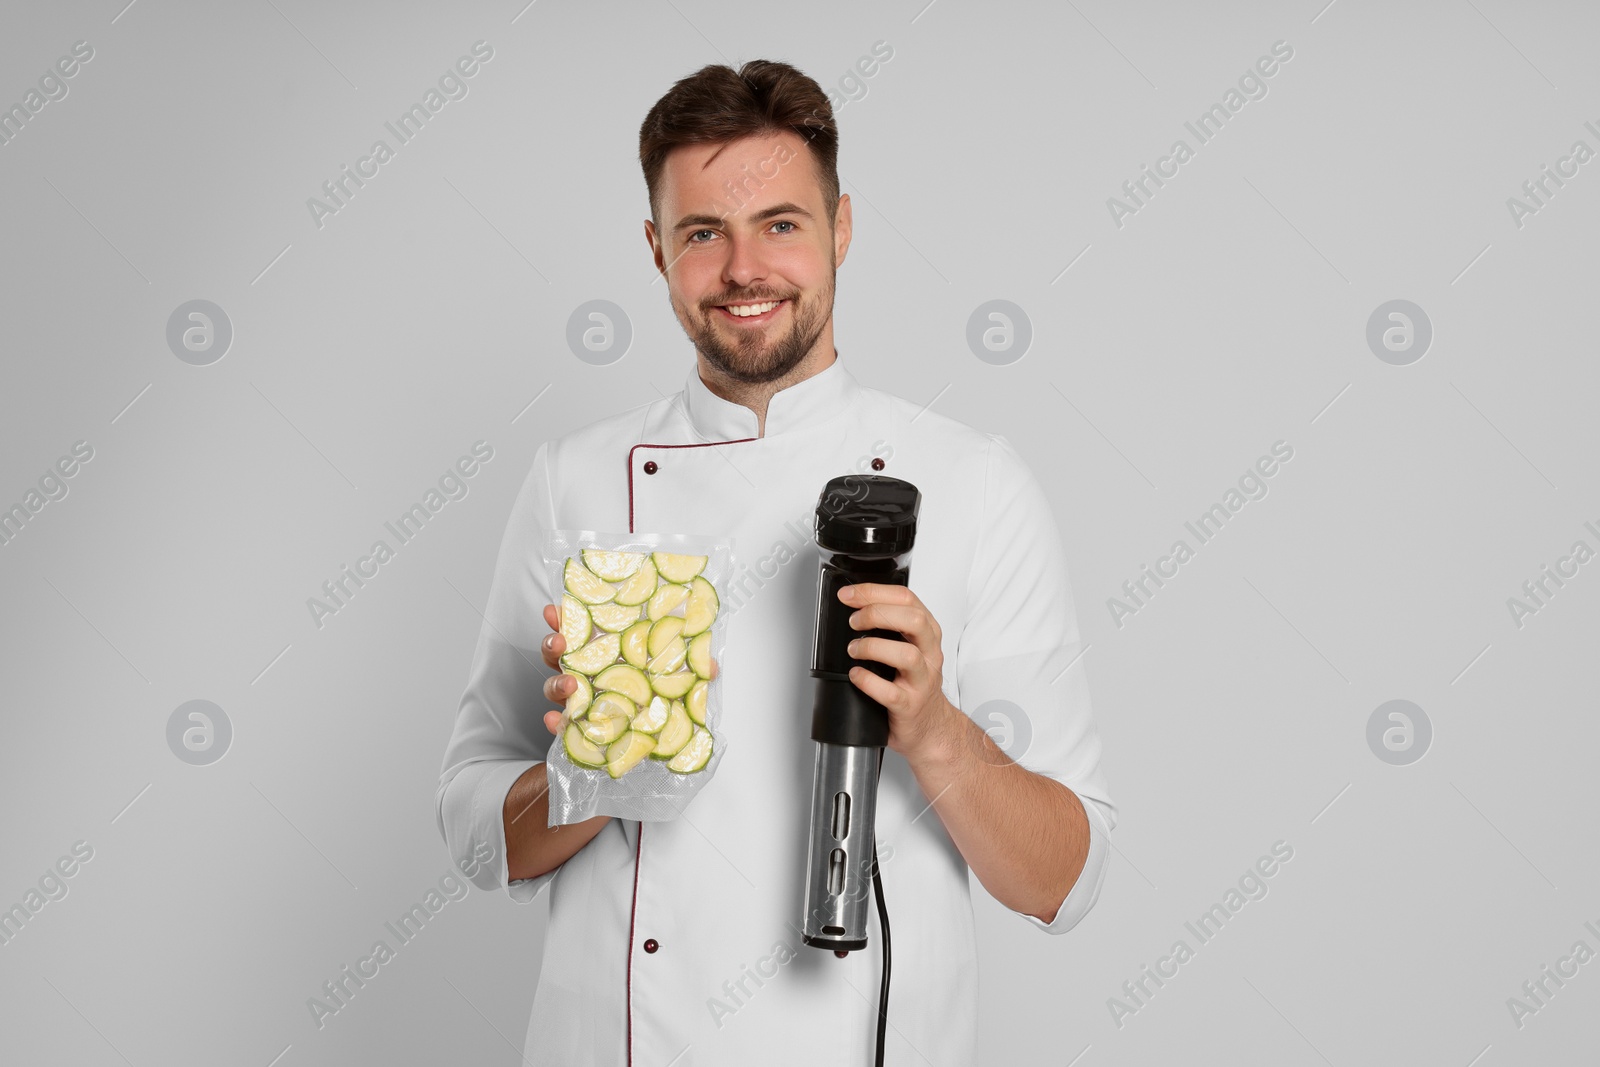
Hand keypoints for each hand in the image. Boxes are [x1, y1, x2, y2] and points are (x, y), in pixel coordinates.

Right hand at [537, 603, 717, 736]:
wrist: (657, 741)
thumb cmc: (662, 697)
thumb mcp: (678, 677)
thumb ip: (690, 668)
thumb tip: (711, 668)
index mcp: (608, 653)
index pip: (581, 631)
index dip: (564, 618)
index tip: (555, 608)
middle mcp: (589, 673)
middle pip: (560, 655)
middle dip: (553, 644)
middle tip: (559, 641)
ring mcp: (581, 700)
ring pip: (555, 687)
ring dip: (555, 683)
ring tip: (568, 683)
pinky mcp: (581, 728)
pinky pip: (562, 725)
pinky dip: (556, 723)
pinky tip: (555, 721)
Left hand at [839, 583, 958, 761]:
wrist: (929, 727)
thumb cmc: (913, 683)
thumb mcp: (909, 646)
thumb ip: (890, 625)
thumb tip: (852, 605)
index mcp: (927, 634)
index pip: (907, 599)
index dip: (874, 592)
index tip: (848, 595)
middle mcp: (929, 654)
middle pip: (913, 620)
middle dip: (877, 614)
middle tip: (853, 622)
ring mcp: (922, 681)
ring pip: (906, 655)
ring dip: (872, 647)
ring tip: (853, 650)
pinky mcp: (910, 706)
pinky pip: (890, 692)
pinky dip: (868, 681)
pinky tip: (856, 675)